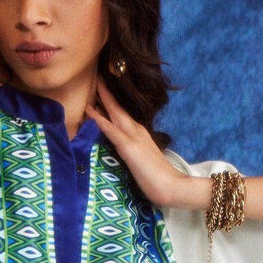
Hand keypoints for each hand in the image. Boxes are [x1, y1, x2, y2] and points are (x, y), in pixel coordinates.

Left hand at [85, 76, 188, 206]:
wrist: (171, 186)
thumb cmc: (158, 178)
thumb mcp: (144, 161)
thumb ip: (136, 153)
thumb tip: (126, 151)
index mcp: (140, 134)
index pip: (123, 115)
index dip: (112, 103)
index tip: (102, 90)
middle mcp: (137, 131)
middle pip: (118, 108)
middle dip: (106, 93)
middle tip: (96, 76)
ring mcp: (133, 137)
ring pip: (115, 113)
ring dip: (103, 99)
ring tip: (93, 83)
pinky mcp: (129, 147)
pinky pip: (111, 131)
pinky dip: (100, 120)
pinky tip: (90, 111)